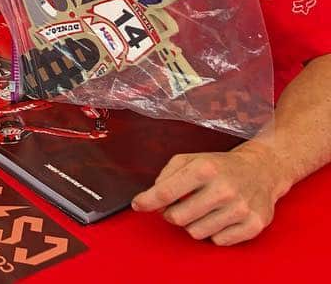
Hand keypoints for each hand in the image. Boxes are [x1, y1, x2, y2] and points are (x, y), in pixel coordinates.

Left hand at [131, 142, 286, 244]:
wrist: (261, 170)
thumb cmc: (220, 166)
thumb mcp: (190, 159)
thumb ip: (167, 175)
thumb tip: (151, 198)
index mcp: (204, 169)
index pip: (166, 192)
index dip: (147, 201)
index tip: (138, 205)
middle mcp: (223, 189)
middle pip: (178, 218)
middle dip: (171, 214)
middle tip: (178, 206)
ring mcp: (240, 209)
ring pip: (196, 232)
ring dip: (193, 224)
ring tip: (203, 209)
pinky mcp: (253, 225)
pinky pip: (218, 241)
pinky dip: (214, 232)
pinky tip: (219, 217)